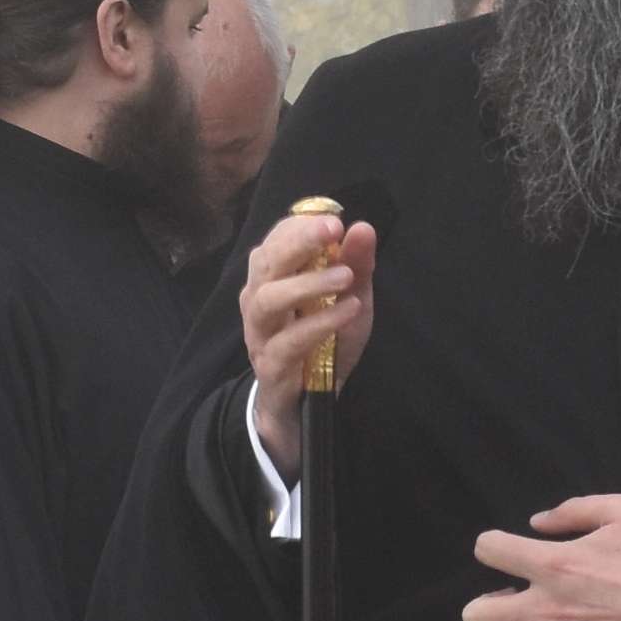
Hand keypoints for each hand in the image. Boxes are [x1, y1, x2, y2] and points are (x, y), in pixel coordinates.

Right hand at [240, 204, 377, 478]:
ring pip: (268, 299)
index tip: (334, 220)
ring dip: (307, 283)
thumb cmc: (326, 341)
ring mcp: (260, 333)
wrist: (307, 400)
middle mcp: (258, 298)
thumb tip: (363, 227)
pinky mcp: (270, 365)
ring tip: (345, 276)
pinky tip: (348, 311)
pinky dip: (319, 323)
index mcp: (273, 276)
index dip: (301, 226)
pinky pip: (288, 341)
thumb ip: (356, 265)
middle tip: (333, 231)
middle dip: (298, 242)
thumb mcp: (350, 299)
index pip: (276, 240)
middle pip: (265, 262)